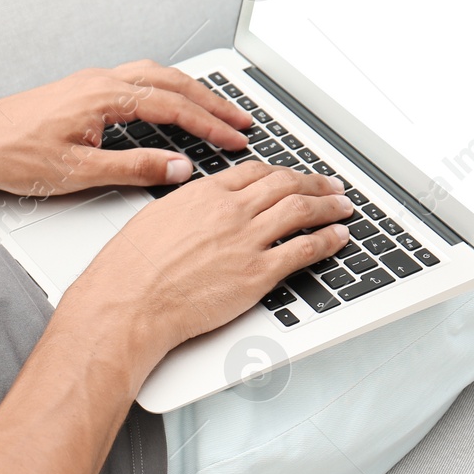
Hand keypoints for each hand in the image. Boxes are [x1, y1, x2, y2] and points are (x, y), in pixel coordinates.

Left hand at [0, 59, 252, 195]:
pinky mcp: (80, 90)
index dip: (210, 124)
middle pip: (171, 83)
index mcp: (105, 96)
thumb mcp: (78, 172)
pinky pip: (135, 80)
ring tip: (214, 111)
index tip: (235, 139)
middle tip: (241, 121)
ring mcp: (90, 82)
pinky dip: (163, 90)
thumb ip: (134, 168)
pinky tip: (167, 104)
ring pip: (154, 76)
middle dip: (211, 102)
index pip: (173, 106)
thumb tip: (179, 168)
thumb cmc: (11, 154)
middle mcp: (100, 81)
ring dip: (188, 92)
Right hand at [53, 162, 353, 388]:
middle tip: (331, 187)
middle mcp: (229, 210)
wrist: (130, 301)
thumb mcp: (155, 218)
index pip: (255, 173)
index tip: (293, 176)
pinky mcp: (258, 273)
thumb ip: (186, 209)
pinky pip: (304, 250)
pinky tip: (337, 238)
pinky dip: (327, 241)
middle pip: (284, 186)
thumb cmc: (131, 269)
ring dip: (329, 207)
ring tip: (343, 207)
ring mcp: (246, 240)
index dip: (282, 172)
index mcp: (203, 193)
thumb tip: (198, 211)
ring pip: (301, 211)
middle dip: (314, 185)